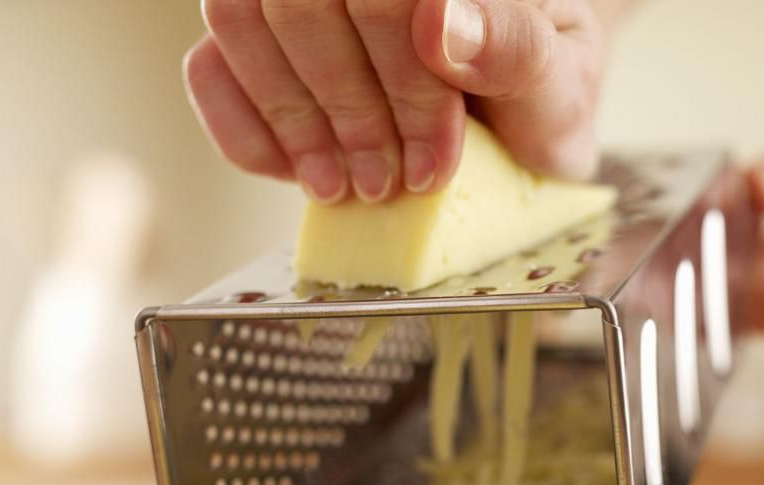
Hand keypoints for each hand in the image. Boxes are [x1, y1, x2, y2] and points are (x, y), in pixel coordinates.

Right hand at [183, 0, 609, 204]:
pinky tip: (299, 171)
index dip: (402, 80)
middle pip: (296, 1)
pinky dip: (243, 131)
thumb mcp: (555, 80)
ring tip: (344, 187)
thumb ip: (513, 46)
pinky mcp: (261, 41)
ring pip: (238, 20)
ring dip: (291, 120)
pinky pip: (209, 66)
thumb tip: (439, 21)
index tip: (433, 161)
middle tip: (387, 182)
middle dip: (346, 108)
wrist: (515, 114)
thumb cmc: (537, 93)